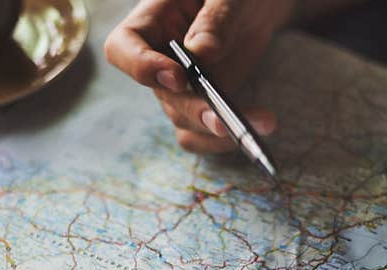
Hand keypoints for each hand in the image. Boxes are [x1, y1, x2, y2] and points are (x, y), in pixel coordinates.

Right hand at [104, 0, 296, 152]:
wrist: (254, 6)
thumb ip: (215, 19)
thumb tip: (202, 54)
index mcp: (152, 22)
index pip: (123, 49)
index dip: (142, 68)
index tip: (177, 77)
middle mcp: (158, 60)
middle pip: (163, 96)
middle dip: (195, 110)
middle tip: (223, 120)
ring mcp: (179, 88)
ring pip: (184, 121)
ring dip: (220, 130)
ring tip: (263, 121)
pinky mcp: (201, 106)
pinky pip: (203, 135)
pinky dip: (227, 140)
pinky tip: (259, 127)